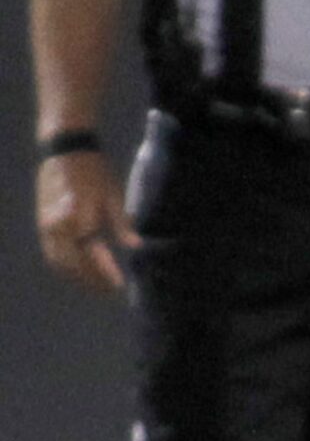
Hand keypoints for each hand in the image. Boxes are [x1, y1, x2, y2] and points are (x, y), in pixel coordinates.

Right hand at [36, 150, 138, 293]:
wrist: (66, 150)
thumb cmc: (95, 172)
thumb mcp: (113, 196)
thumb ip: (122, 224)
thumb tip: (136, 247)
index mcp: (78, 221)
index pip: (92, 258)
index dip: (105, 275)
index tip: (119, 286)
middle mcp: (58, 227)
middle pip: (73, 266)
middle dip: (90, 281)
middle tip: (109, 290)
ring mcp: (47, 226)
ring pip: (59, 263)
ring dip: (76, 277)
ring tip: (95, 285)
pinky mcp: (42, 223)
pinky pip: (51, 253)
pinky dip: (64, 266)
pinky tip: (79, 269)